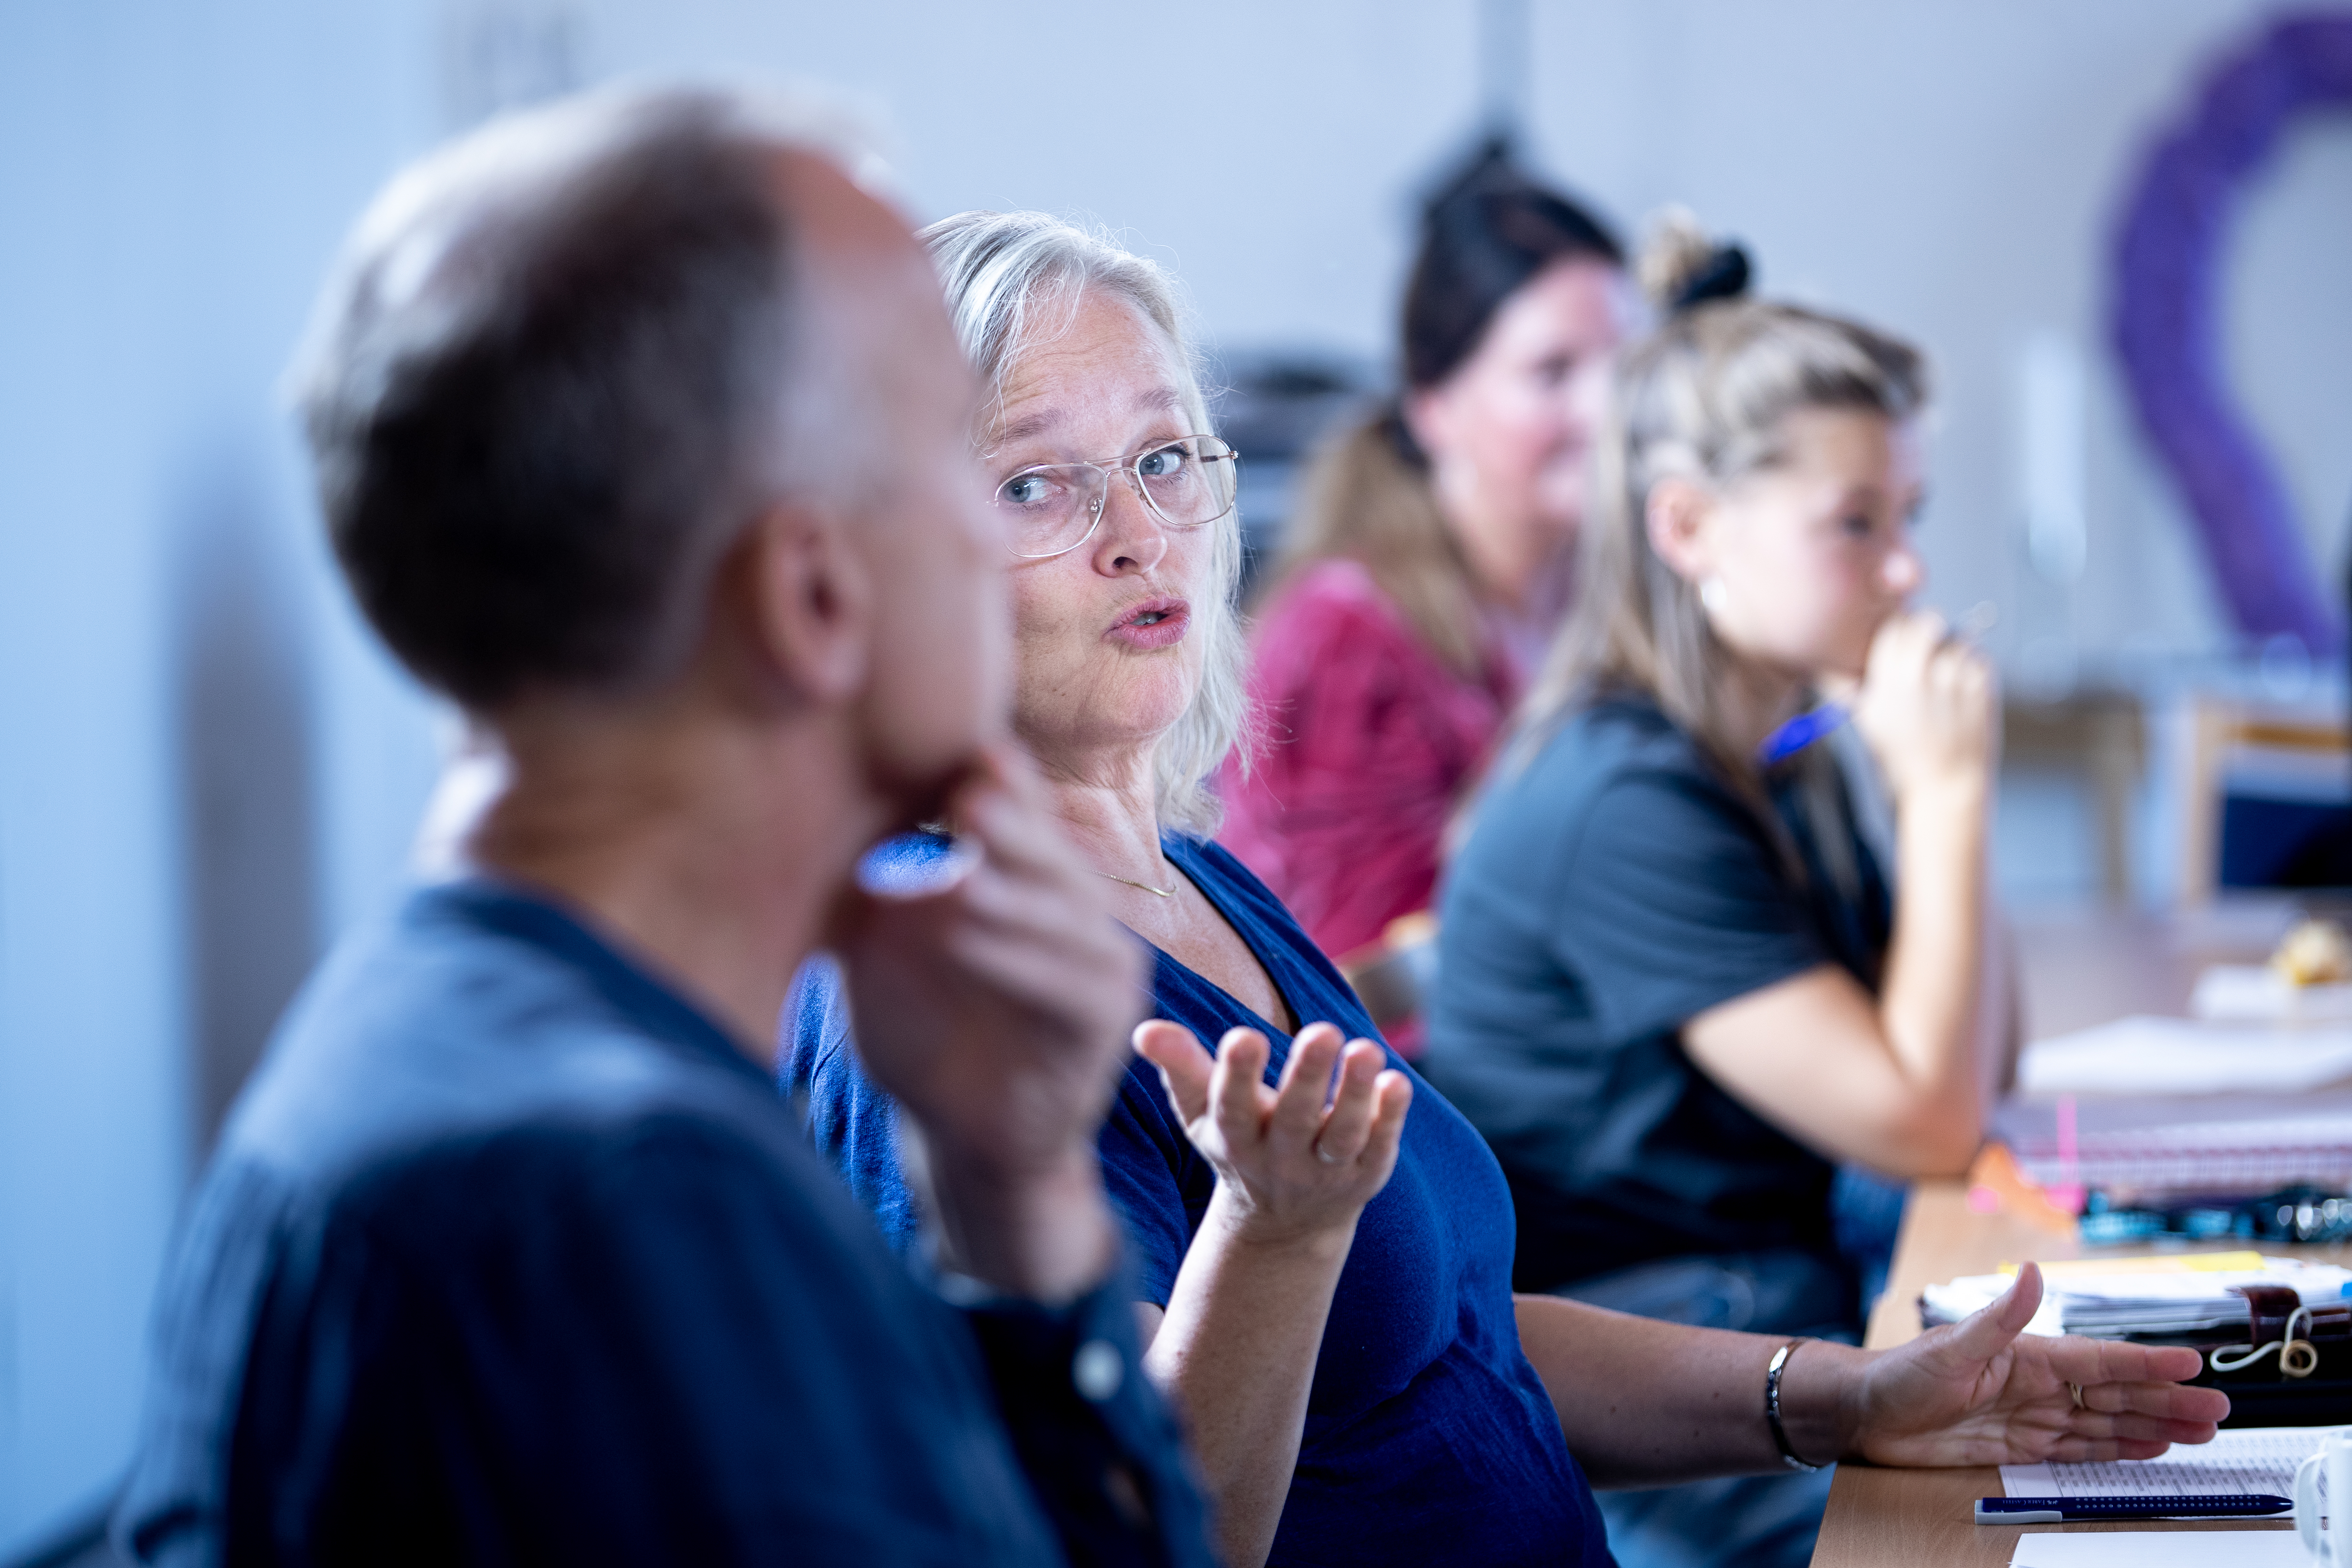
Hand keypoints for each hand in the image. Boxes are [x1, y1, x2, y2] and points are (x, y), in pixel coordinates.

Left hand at [826, 744, 1143, 1296]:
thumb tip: (837, 827)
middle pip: (1052, 854)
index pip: (1024, 818)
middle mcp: (1079, 914)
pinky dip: (1015, 958)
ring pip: (1066, 914)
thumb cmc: (921, 1035)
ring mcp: (1101, 966)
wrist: (963, 1138)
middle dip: (1014, 824)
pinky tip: (966, 935)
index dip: (1001, 782)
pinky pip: (1069, 983)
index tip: (959, 749)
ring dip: (1013, 890)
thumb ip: (878, 899)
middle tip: (969, 788)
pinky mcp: (1102, 1023)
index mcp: (1033, 884)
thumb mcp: (885, 955)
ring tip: (960, 869)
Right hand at [1135, 1021, 1409, 1250]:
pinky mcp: (1366, 1175)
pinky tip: (1398, 1082)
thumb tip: (1144, 1029)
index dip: (1237, 1075)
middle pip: (1295, 1119)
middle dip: (1307, 1076)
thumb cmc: (1240, 1141)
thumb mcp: (1202, 1111)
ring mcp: (1325, 1171)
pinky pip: (1380, 1147)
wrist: (1285, 1222)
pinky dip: (1391, 1119)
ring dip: (1356, 1095)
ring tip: (1367, 1049)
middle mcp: (1280, 1159)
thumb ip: (1180, 1066)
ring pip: (1343, 1135)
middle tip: (1323, 1030)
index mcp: (1235, 1138)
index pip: (1233, 1107)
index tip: (1244, 1036)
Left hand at [1847, 1263, 2229, 1466]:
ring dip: (2153, 1426)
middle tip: (2217, 1409)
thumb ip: (1998, 1316)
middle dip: (2167, 1400)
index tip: (2192, 1363)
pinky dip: (2117, 1449)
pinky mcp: (2021, 1445)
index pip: (2100, 1359)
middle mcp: (2037, 1384)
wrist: (1868, 1414)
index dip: (2146, 1362)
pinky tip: (2150, 1448)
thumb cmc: (1899, 1374)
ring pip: (2107, 1423)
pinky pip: (2080, 1448)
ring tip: (2198, 1430)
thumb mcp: (1949, 1345)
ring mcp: (2033, 1415)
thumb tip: (2031, 1271)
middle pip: (2116, 1394)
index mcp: (2027, 1354)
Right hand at [1848, 609, 1996, 805]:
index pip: (1893, 627)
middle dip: (1929, 630)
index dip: (1900, 629)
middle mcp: (1917, 676)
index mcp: (1885, 682)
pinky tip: (1963, 693)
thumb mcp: (1866, 722)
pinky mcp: (1981, 687)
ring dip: (1953, 652)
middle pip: (1927, 622)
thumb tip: (1819, 663)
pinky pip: (1979, 659)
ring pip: (1956, 639)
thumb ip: (1845, 688)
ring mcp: (1953, 680)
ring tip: (1947, 681)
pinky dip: (1973, 669)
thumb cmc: (1902, 758)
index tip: (1905, 640)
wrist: (1945, 785)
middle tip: (1930, 646)